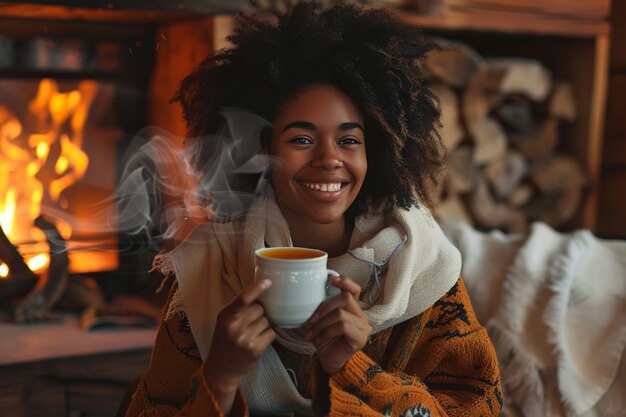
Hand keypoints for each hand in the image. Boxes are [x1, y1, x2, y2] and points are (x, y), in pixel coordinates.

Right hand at [204, 279, 275, 409]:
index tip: (268, 281)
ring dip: (262, 327)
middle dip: (258, 315)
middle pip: (260, 309)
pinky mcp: (255, 349)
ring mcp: (244, 338)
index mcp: (225, 315)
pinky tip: (256, 343)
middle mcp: (233, 326)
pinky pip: (271, 333)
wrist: (221, 369)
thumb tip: (260, 291)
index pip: (243, 298)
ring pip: (266, 321)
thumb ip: (238, 308)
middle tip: (248, 325)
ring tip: (250, 336)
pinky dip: (267, 337)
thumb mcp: (224, 321)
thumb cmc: (224, 341)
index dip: (256, 288)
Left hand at [305, 275, 371, 374]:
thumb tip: (304, 294)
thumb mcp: (321, 320)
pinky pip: (342, 326)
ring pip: (340, 314)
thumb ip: (321, 307)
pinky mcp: (361, 338)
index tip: (330, 279)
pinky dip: (326, 332)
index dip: (344, 281)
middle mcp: (361, 315)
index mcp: (352, 308)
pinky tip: (319, 340)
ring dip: (321, 323)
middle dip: (324, 307)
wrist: (329, 362)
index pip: (354, 289)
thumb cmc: (325, 340)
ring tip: (311, 333)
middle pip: (345, 298)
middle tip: (311, 320)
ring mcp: (363, 326)